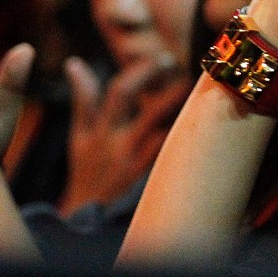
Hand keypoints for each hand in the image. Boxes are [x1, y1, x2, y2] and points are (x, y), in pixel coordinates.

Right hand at [58, 55, 190, 213]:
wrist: (89, 217)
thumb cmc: (87, 171)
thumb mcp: (79, 136)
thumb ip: (82, 100)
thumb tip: (74, 63)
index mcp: (98, 130)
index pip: (118, 93)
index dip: (141, 72)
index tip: (163, 59)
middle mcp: (116, 143)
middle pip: (139, 104)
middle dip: (159, 81)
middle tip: (183, 66)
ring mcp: (132, 161)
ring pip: (159, 127)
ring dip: (177, 107)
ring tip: (197, 90)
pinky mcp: (146, 178)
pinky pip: (167, 154)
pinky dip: (182, 138)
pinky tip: (202, 126)